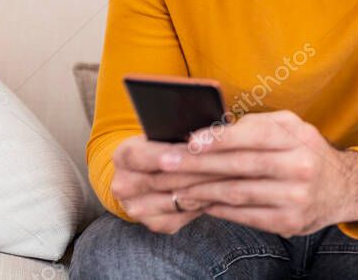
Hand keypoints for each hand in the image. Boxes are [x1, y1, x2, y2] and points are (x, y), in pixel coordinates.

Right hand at [110, 134, 224, 233]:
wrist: (152, 171)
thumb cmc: (167, 143)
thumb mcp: (166, 133)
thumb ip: (179, 134)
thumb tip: (205, 136)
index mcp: (123, 156)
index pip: (143, 156)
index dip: (169, 153)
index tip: (194, 147)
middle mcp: (124, 185)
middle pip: (164, 180)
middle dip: (199, 171)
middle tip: (230, 163)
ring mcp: (137, 208)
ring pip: (179, 199)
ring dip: (208, 189)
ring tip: (233, 177)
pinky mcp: (155, 224)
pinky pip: (185, 216)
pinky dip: (205, 204)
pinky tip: (222, 193)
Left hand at [164, 110, 357, 236]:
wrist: (343, 188)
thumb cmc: (307, 151)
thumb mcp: (293, 127)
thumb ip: (258, 125)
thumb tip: (212, 131)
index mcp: (299, 138)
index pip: (254, 135)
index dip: (220, 138)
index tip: (189, 140)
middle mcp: (299, 167)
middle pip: (240, 166)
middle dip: (198, 164)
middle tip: (167, 163)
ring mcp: (295, 198)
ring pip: (237, 193)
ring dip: (202, 189)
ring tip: (176, 184)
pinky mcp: (289, 222)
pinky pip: (245, 215)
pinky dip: (219, 208)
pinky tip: (201, 200)